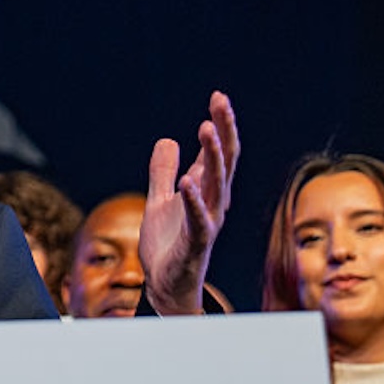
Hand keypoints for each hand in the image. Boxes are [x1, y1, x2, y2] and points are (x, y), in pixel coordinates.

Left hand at [140, 91, 239, 314]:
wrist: (166, 286)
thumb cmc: (168, 245)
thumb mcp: (159, 201)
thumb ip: (162, 173)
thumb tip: (166, 140)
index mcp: (206, 191)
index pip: (218, 152)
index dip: (219, 125)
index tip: (218, 97)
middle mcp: (213, 203)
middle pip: (224, 161)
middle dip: (223, 130)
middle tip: (220, 102)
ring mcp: (207, 222)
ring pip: (216, 185)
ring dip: (213, 157)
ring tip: (206, 129)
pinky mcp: (196, 243)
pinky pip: (198, 219)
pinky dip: (193, 200)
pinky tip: (187, 181)